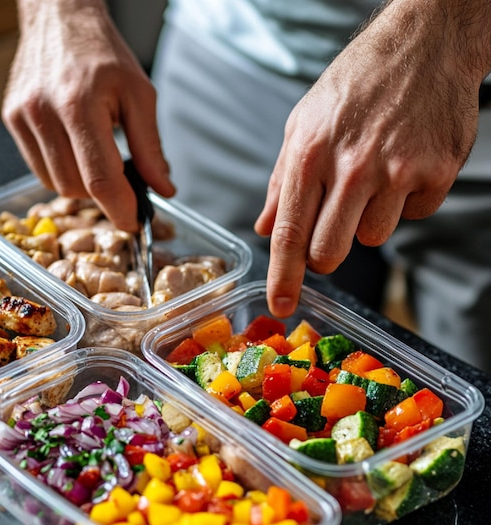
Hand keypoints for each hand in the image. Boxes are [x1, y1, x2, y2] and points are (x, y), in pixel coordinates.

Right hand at [2, 0, 174, 230]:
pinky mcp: (11, 119)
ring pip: (55, 184)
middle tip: (122, 183)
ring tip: (97, 160)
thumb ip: (151, 147)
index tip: (134, 222)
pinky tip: (75, 152)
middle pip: (76, 187)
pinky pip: (38, 169)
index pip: (100, 178)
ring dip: (82, 186)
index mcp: (80, 104)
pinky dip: (62, 172)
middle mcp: (44, 113)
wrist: (59, 18)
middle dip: (103, 196)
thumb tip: (163, 189)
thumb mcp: (140, 95)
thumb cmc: (102, 53)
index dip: (119, 209)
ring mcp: (23, 117)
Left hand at [255, 0, 489, 317]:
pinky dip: (406, 200)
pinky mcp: (437, 172)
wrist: (424, 41)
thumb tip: (266, 228)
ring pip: (372, 239)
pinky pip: (413, 216)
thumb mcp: (301, 123)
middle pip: (329, 253)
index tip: (282, 305)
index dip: (283, 277)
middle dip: (325, 254)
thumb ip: (280, 181)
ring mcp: (397, 170)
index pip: (290, 233)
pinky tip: (404, 165)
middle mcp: (351, 166)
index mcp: (309, 154)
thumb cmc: (355, 84)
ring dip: (368, 219)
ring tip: (373, 175)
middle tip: (330, 228)